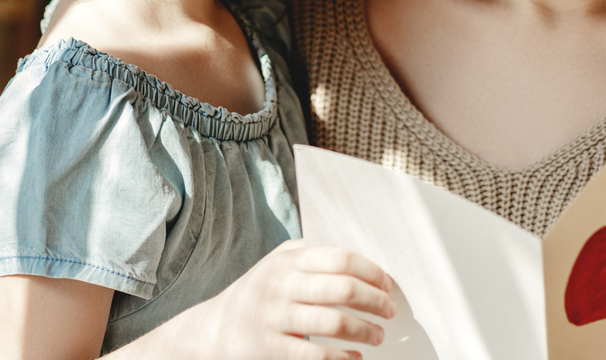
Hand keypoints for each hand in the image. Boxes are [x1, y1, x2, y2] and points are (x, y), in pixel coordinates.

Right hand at [120, 240, 396, 359]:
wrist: (215, 330)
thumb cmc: (259, 293)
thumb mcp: (279, 263)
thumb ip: (313, 256)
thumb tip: (365, 265)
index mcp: (288, 261)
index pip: (340, 259)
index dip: (371, 272)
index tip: (387, 285)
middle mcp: (282, 285)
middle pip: (343, 289)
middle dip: (375, 302)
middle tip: (390, 311)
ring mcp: (276, 318)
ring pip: (334, 322)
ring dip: (365, 331)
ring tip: (377, 336)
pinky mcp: (272, 348)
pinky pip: (316, 355)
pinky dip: (342, 358)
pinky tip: (354, 358)